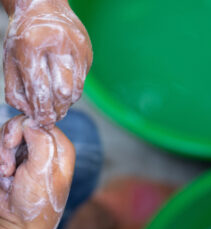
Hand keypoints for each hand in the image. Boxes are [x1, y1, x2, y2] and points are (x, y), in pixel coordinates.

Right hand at [0, 115, 74, 228]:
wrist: (18, 226)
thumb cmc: (37, 201)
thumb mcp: (43, 170)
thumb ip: (41, 142)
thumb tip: (32, 121)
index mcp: (60, 149)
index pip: (41, 122)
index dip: (24, 127)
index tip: (13, 142)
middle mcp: (46, 148)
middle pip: (22, 126)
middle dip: (9, 143)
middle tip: (9, 165)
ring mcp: (28, 154)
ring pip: (8, 136)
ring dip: (2, 155)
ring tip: (7, 174)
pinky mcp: (14, 161)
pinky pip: (1, 148)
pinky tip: (4, 177)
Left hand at [4, 0, 92, 127]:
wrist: (44, 7)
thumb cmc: (23, 36)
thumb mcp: (10, 60)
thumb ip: (16, 89)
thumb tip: (31, 114)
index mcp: (33, 45)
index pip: (40, 89)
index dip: (42, 111)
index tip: (43, 124)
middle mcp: (59, 45)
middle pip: (62, 92)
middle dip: (57, 111)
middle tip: (52, 119)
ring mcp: (78, 48)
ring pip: (76, 90)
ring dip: (66, 104)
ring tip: (58, 107)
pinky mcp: (88, 54)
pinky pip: (82, 82)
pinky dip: (72, 91)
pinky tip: (64, 90)